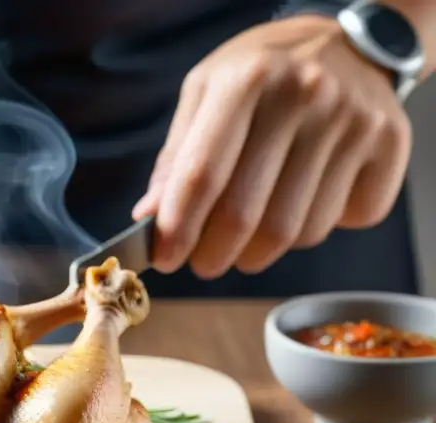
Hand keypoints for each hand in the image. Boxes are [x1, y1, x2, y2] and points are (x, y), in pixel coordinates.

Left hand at [132, 14, 413, 277]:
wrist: (348, 44)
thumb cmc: (261, 75)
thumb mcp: (206, 91)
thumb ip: (176, 157)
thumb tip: (149, 218)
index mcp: (247, 80)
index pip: (202, 175)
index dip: (178, 229)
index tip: (164, 259)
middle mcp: (304, 96)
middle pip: (247, 216)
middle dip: (214, 255)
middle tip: (204, 262)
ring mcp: (353, 120)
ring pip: (296, 231)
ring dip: (262, 249)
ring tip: (250, 231)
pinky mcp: (389, 143)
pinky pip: (343, 221)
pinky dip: (315, 229)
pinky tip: (304, 201)